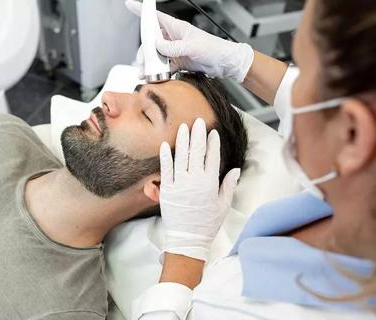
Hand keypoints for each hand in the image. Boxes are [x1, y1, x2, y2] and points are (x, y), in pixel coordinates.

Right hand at [125, 0, 253, 81]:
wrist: (223, 63)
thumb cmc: (212, 48)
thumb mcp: (191, 46)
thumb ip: (173, 48)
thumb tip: (157, 47)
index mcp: (176, 28)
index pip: (156, 17)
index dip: (142, 11)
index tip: (130, 5)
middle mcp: (173, 38)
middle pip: (151, 42)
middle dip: (144, 52)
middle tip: (142, 62)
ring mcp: (175, 51)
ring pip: (156, 56)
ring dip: (149, 65)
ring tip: (145, 73)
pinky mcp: (178, 62)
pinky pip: (164, 66)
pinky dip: (158, 72)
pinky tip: (154, 77)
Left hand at [159, 118, 239, 261]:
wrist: (188, 239)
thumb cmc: (207, 223)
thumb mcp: (223, 205)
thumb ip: (228, 185)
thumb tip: (236, 169)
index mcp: (210, 183)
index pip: (212, 157)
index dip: (213, 143)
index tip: (212, 132)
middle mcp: (195, 181)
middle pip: (197, 152)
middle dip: (198, 134)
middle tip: (198, 121)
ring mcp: (179, 184)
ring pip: (181, 157)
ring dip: (182, 140)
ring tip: (183, 127)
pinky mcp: (166, 190)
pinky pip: (165, 169)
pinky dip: (165, 156)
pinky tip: (164, 144)